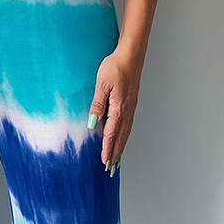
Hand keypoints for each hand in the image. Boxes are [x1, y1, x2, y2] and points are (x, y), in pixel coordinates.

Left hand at [88, 47, 142, 173]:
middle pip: (120, 137)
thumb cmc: (115, 67)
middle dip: (115, 153)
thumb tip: (92, 123)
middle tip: (111, 168)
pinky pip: (128, 125)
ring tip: (117, 159)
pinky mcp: (131, 103)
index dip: (107, 149)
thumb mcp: (101, 85)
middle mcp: (127, 110)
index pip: (111, 134)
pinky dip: (124, 136)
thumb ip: (97, 105)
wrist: (131, 55)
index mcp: (119, 108)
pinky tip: (122, 138)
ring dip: (121, 147)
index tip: (105, 162)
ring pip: (126, 132)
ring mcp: (131, 107)